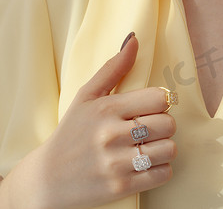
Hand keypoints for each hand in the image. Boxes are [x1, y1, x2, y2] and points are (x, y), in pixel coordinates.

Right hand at [1, 34, 176, 208]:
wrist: (47, 179)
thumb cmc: (71, 133)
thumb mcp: (86, 97)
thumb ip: (113, 68)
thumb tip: (135, 40)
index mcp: (106, 108)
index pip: (160, 98)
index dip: (160, 103)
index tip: (150, 109)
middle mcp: (111, 135)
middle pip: (169, 124)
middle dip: (163, 126)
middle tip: (149, 130)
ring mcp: (116, 163)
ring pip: (170, 149)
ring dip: (164, 149)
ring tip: (148, 148)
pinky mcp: (121, 187)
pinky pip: (164, 174)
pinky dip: (160, 170)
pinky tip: (145, 165)